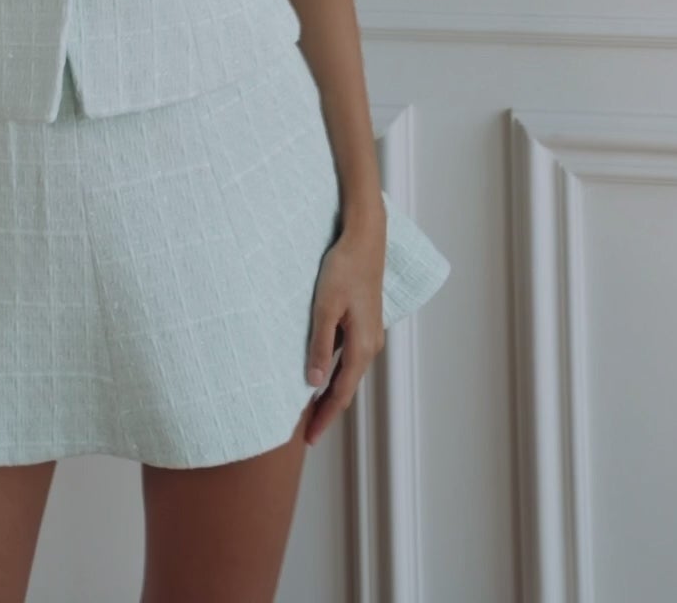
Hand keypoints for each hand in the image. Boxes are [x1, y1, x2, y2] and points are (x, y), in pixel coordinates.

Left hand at [303, 207, 386, 444]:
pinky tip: (320, 372)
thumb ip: (319, 346)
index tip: (309, 438)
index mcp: (361, 346)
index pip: (341, 393)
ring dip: (331, 391)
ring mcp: (369, 334)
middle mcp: (370, 345)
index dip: (324, 417)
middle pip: (346, 387)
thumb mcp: (325, 307)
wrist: (365, 238)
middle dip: (327, 410)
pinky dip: (335, 371)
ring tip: (310, 408)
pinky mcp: (365, 322)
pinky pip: (349, 356)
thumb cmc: (343, 269)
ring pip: (348, 372)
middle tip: (307, 432)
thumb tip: (313, 384)